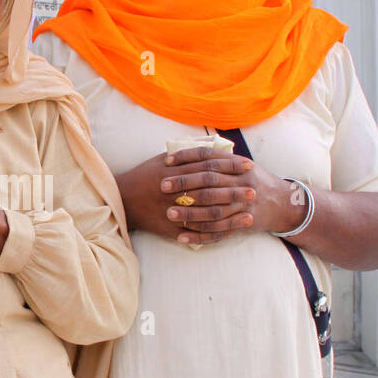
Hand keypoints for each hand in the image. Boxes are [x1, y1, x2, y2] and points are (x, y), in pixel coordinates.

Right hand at [117, 150, 242, 241]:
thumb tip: (210, 145)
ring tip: (250, 215)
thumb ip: (186, 154)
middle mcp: (174, 191)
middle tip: (255, 191)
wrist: (122, 200)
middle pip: (210, 190)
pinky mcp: (171, 228)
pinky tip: (230, 231)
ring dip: (230, 215)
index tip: (248, 167)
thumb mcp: (162, 159)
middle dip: (234, 191)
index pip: (208, 166)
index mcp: (174, 171)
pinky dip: (214, 232)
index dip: (230, 166)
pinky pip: (195, 231)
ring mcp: (173, 211)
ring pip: (206, 213)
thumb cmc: (144, 177)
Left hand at [148, 146, 288, 245]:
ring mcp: (243, 207)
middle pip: (209, 182)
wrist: (285, 204)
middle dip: (184, 184)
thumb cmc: (255, 181)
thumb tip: (187, 149)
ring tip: (168, 214)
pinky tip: (181, 238)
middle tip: (162, 186)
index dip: (187, 157)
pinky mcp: (242, 225)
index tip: (166, 161)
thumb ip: (219, 159)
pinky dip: (198, 236)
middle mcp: (242, 184)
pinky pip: (218, 233)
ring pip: (213, 210)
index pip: (209, 158)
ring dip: (189, 213)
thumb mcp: (242, 165)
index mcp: (240, 166)